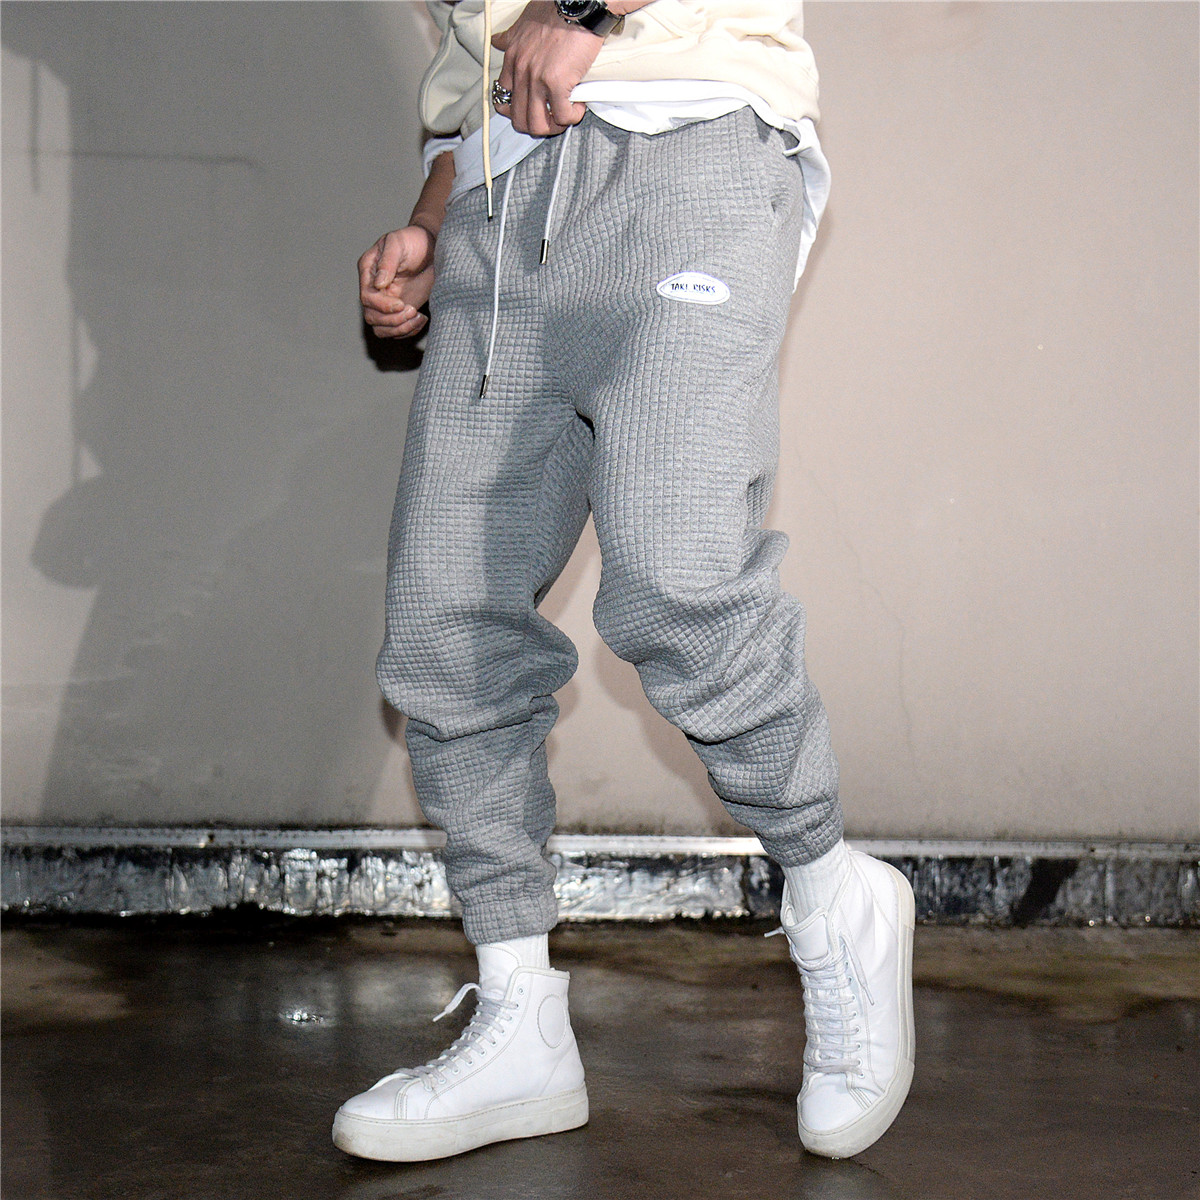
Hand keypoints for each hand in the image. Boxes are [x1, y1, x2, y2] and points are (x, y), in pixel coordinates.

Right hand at [358, 225, 434, 339]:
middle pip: (372, 317)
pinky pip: (397, 330)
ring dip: (400, 329)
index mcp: (368, 271)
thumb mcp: (398, 243)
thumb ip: (387, 262)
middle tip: (412, 310)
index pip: (367, 297)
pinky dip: (409, 330)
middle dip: (392, 320)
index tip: (402, 304)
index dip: (382, 306)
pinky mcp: (400, 310)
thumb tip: (379, 284)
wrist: (431, 247)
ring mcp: (386, 301)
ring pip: (382, 328)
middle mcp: (374, 289)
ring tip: (417, 316)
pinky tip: (421, 319)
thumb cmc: (413, 240)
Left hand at [491, 2, 602, 137]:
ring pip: (537, 125)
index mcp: (512, 59)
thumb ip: (510, 36)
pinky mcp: (557, 84)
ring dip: (552, 127)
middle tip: (550, 119)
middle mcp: (521, 72)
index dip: (516, 110)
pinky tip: (578, 107)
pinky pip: (561, 116)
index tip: (531, 108)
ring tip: (564, 117)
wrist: (576, 6)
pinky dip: (571, 117)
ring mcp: (537, 80)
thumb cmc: (554, 10)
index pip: (503, 98)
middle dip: (535, 125)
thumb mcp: (524, 22)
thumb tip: (498, 40)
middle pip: (519, 119)